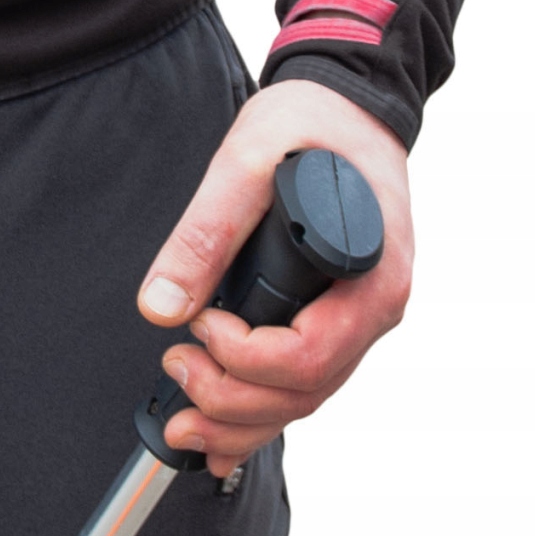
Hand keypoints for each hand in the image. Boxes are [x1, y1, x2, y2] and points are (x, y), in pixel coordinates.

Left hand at [136, 78, 411, 479]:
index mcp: (371, 278)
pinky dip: (259, 409)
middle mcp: (374, 308)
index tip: (198, 325)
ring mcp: (358, 317)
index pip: (308, 356)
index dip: (243, 359)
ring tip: (182, 425)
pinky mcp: (336, 316)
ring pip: (305, 396)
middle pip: (306, 390)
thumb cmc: (311, 126)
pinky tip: (219, 430)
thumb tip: (159, 305)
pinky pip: (304, 379)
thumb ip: (204, 234)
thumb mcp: (246, 164)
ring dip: (241, 421)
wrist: (347, 105)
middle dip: (232, 404)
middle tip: (173, 376)